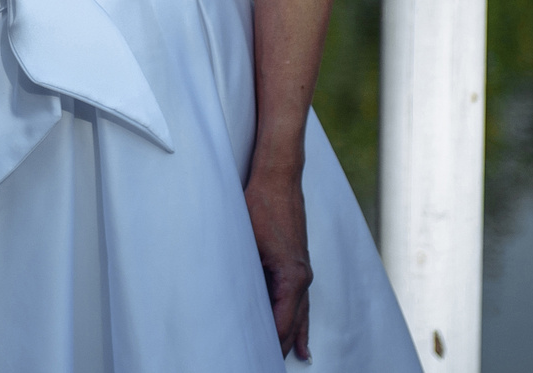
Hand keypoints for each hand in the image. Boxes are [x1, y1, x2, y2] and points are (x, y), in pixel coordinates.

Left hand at [246, 169, 312, 361]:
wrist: (279, 177)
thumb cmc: (261, 204)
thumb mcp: (245, 240)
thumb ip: (243, 273)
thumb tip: (230, 300)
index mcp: (292, 277)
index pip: (281, 323)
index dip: (268, 344)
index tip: (256, 358)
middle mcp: (302, 278)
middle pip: (293, 324)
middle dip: (280, 346)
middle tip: (265, 365)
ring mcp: (302, 271)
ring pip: (301, 315)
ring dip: (293, 338)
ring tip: (293, 361)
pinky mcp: (297, 263)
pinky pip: (301, 301)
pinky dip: (301, 322)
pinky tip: (302, 338)